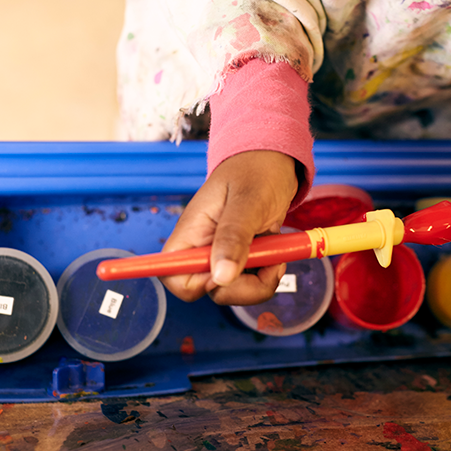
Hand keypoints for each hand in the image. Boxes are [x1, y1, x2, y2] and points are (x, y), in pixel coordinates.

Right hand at [160, 150, 298, 304]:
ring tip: (277, 255)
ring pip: (234, 290)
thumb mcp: (247, 202)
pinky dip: (268, 275)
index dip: (199, 284)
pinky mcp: (243, 256)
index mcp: (192, 233)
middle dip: (243, 287)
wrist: (275, 160)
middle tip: (269, 264)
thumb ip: (233, 237)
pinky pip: (251, 281)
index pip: (173, 275)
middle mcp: (204, 248)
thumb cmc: (256, 171)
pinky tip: (277, 255)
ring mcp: (224, 254)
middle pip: (210, 290)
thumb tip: (222, 277)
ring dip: (261, 282)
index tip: (230, 271)